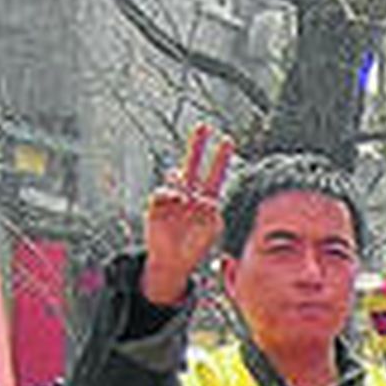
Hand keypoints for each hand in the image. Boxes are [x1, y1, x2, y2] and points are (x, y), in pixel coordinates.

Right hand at [142, 124, 233, 304]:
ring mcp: (173, 196)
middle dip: (198, 145)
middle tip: (204, 126)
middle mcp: (190, 192)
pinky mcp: (158, 203)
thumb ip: (213, 214)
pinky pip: (164, 192)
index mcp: (206, 198)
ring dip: (182, 184)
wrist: (172, 259)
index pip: (215, 174)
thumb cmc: (195, 245)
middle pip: (194, 164)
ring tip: (185, 200)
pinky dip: (170, 196)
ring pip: (178, 178)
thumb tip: (205, 199)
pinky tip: (176, 203)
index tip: (228, 140)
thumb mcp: (212, 231)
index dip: (221, 158)